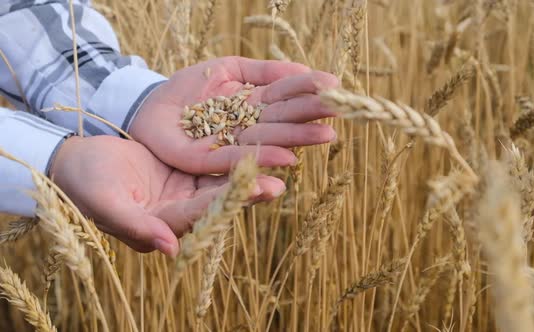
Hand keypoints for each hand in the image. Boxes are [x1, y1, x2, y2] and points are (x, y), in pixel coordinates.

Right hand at [50, 135, 285, 255]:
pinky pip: (214, 162)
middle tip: (280, 183)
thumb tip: (169, 250)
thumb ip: (135, 226)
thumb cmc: (85, 183)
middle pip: (219, 201)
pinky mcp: (186, 172)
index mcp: (162, 225)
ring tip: (280, 160)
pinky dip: (234, 153)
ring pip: (221, 181)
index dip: (228, 202)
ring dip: (248, 171)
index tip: (259, 190)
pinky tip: (257, 141)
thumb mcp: (106, 203)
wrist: (78, 161)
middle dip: (249, 191)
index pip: (200, 215)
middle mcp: (180, 212)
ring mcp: (184, 191)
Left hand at [130, 56, 338, 173]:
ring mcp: (227, 145)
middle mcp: (246, 128)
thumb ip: (262, 70)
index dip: (308, 91)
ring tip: (324, 135)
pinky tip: (286, 155)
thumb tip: (302, 70)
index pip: (284, 96)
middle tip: (340, 114)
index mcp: (252, 106)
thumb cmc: (187, 87)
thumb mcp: (227, 69)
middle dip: (310, 116)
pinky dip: (261, 157)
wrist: (147, 105)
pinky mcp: (203, 160)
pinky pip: (234, 158)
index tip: (335, 86)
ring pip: (266, 140)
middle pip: (281, 120)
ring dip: (296, 139)